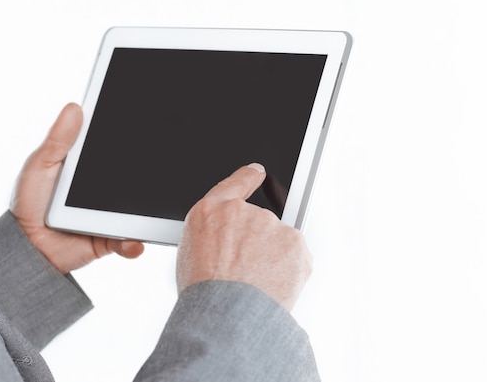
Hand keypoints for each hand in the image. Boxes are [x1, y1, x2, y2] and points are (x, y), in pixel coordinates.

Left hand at [10, 103, 143, 272]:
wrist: (26, 247)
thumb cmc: (30, 203)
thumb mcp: (41, 165)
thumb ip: (58, 140)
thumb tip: (75, 107)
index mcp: (92, 168)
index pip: (116, 149)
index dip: (132, 137)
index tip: (148, 124)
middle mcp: (107, 190)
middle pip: (136, 179)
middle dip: (149, 175)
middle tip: (163, 166)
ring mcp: (111, 215)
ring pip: (138, 211)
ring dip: (146, 212)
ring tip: (151, 210)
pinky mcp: (111, 240)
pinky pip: (128, 241)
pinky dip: (133, 242)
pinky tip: (132, 240)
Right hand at [176, 163, 312, 310]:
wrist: (226, 314)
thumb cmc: (204, 294)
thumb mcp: (190, 258)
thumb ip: (215, 239)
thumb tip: (233, 244)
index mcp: (210, 212)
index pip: (233, 185)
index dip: (247, 177)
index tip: (258, 172)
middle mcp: (242, 211)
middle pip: (258, 224)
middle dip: (258, 246)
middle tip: (245, 275)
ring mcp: (270, 224)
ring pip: (279, 241)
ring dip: (273, 260)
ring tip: (255, 286)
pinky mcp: (295, 241)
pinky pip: (296, 256)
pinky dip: (289, 271)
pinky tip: (272, 286)